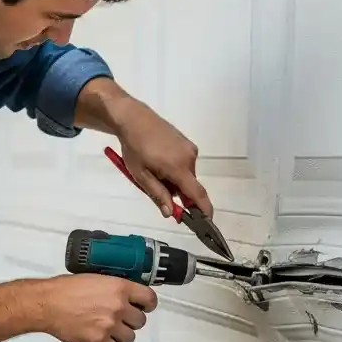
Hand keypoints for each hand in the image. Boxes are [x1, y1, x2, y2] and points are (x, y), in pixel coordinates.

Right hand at [39, 274, 158, 341]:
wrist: (48, 304)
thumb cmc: (66, 289)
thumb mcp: (95, 278)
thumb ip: (114, 287)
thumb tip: (126, 294)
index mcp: (119, 287)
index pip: (149, 298)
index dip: (148, 304)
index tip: (144, 307)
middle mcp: (118, 306)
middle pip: (140, 321)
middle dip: (131, 321)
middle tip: (119, 319)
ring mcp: (110, 325)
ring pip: (130, 337)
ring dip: (121, 336)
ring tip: (109, 331)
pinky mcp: (99, 341)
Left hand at [74, 78, 212, 220]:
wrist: (134, 119)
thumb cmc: (134, 148)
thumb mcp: (141, 176)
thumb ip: (158, 195)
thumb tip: (170, 213)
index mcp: (179, 167)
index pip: (197, 193)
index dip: (204, 209)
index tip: (207, 222)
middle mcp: (190, 158)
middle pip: (189, 185)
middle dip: (176, 191)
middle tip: (154, 183)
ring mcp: (190, 148)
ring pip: (186, 175)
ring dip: (174, 179)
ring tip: (153, 167)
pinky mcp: (187, 143)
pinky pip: (185, 164)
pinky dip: (175, 168)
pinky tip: (160, 159)